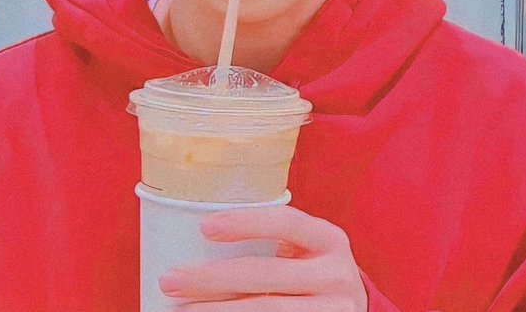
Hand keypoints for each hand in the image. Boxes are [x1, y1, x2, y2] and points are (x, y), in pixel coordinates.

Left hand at [160, 205, 367, 309]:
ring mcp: (331, 311)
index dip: (247, 222)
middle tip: (171, 279)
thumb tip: (201, 237)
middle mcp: (336, 275)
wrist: (354, 309)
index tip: (205, 227)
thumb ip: (278, 241)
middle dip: (211, 278)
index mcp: (331, 240)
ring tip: (180, 307)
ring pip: (264, 310)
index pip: (288, 223)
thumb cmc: (316, 271)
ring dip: (215, 310)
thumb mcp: (310, 249)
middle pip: (265, 274)